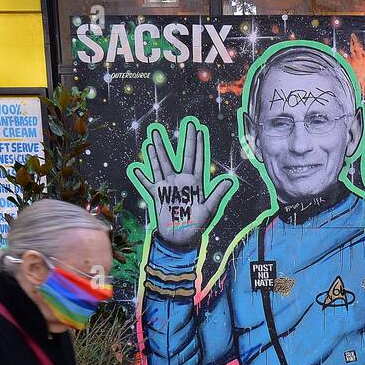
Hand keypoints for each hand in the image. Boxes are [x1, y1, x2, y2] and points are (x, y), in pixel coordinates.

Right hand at [131, 119, 234, 250]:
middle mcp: (181, 181)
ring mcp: (169, 187)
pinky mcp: (158, 195)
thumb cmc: (197, 226)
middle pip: (179, 156)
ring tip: (153, 137)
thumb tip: (230, 181)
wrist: (181, 239)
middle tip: (181, 124)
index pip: (197, 160)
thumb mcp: (208, 210)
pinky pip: (148, 184)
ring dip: (157, 151)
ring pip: (162, 164)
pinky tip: (135, 168)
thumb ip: (217, 194)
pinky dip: (141, 177)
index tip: (197, 130)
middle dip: (180, 141)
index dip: (197, 145)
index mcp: (195, 183)